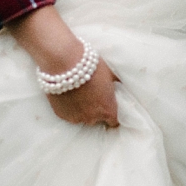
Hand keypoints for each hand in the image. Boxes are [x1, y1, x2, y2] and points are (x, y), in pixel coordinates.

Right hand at [9, 5, 119, 127]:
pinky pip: (68, 113)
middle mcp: (92, 118)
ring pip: (81, 117)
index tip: (109, 107)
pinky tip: (69, 94)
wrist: (64, 63)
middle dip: (96, 109)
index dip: (113, 115)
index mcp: (107, 110)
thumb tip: (124, 84)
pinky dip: (69, 107)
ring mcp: (75, 117)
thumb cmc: (91, 67)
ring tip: (79, 93)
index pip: (114, 121)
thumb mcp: (111, 73)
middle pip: (97, 119)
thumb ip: (118, 83)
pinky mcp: (61, 114)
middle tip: (93, 94)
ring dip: (82, 108)